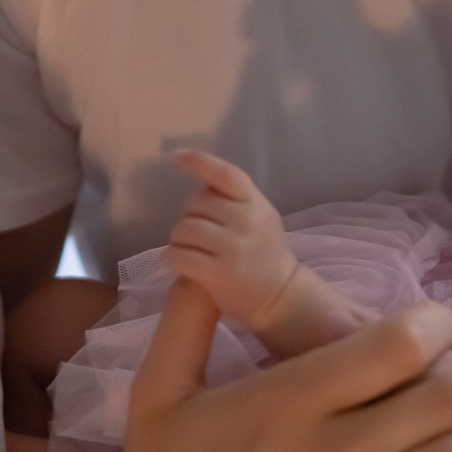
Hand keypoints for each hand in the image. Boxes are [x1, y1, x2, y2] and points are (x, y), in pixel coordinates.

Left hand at [161, 150, 297, 327]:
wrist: (280, 295)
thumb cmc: (265, 253)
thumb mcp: (261, 216)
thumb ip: (237, 199)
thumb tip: (200, 183)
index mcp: (255, 203)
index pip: (226, 175)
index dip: (201, 162)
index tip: (179, 157)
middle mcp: (245, 221)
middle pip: (195, 203)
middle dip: (187, 215)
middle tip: (193, 231)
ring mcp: (231, 248)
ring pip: (184, 229)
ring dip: (177, 239)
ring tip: (185, 248)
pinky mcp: (217, 273)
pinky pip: (178, 256)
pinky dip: (171, 257)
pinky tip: (176, 261)